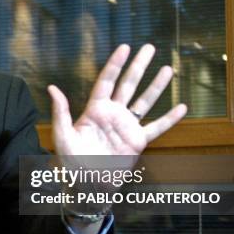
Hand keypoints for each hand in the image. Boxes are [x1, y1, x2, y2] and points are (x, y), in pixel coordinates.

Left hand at [48, 44, 186, 156]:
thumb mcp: (63, 136)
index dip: (115, 64)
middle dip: (138, 66)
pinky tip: (181, 107)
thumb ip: (61, 112)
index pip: (107, 81)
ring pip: (144, 101)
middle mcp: (113, 115)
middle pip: (128, 85)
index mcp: (95, 110)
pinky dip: (170, 119)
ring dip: (156, 86)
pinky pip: (156, 128)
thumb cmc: (71, 162)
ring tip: (168, 69)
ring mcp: (126, 127)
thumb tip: (52, 87)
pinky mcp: (137, 142)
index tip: (125, 47)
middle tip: (149, 48)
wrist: (88, 185)